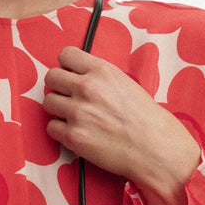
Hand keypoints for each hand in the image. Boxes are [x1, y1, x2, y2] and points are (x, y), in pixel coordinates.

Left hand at [43, 47, 199, 204]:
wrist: (155, 149)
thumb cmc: (146, 119)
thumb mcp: (126, 83)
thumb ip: (99, 77)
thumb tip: (77, 77)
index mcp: (101, 71)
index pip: (65, 55)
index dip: (67, 67)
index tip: (72, 76)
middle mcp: (87, 88)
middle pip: (51, 77)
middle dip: (59, 87)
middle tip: (70, 99)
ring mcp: (78, 112)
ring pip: (48, 103)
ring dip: (58, 110)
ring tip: (75, 118)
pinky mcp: (73, 136)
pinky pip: (51, 128)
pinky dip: (61, 132)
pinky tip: (77, 133)